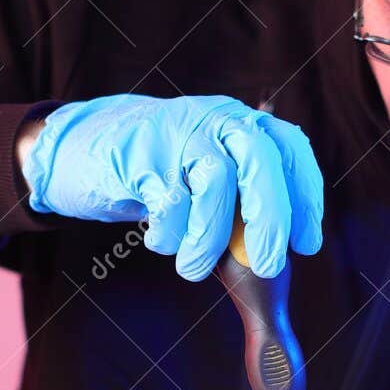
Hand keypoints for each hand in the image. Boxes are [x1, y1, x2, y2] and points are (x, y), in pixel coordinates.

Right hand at [18, 94, 323, 280]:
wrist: (82, 147)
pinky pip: (169, 202)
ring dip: (210, 238)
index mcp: (239, 123)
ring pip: (215, 182)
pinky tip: (161, 242)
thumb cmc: (159, 174)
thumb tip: (271, 257)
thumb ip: (238, 207)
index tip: (307, 244)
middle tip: (268, 268)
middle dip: (270, 219)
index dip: (305, 197)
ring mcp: (177, 133)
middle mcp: (215, 121)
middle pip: (259, 161)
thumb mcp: (205, 178)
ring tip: (192, 269)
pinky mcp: (140, 154)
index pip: (289, 148)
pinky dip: (169, 235)